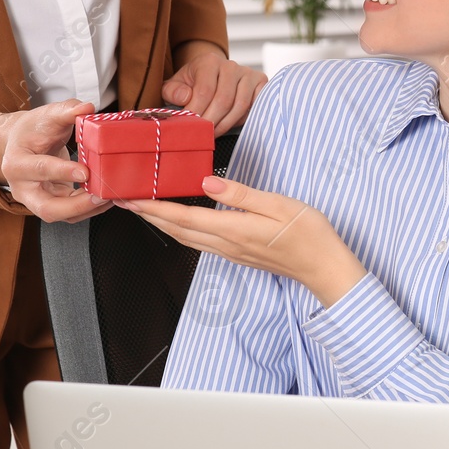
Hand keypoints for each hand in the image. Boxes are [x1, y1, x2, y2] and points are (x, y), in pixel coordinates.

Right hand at [0, 99, 111, 223]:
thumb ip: (66, 111)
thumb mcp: (47, 115)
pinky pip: (70, 214)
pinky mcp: (50, 205)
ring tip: (109, 196)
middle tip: (100, 196)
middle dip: (75, 206)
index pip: (39, 170)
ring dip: (86, 209)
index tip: (85, 172)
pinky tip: (105, 198)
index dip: (62, 172)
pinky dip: (89, 208)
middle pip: (46, 208)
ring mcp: (35, 200)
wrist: (23, 143)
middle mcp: (22, 187)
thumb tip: (87, 107)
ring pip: (60, 215)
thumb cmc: (34, 130)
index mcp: (16, 162)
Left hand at [116, 177, 366, 307]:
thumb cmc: (308, 234)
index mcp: (232, 229)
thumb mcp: (277, 204)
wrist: (324, 267)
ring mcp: (231, 252)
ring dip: (161, 223)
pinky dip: (180, 229)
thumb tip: (206, 181)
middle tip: (124, 200)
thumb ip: (240, 194)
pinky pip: (199, 242)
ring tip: (145, 208)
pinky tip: (179, 221)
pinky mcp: (238, 254)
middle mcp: (226, 244)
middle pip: (176, 230)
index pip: (181, 217)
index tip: (129, 198)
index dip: (152, 207)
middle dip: (148, 215)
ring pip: (185, 238)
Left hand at [162, 40, 266, 135]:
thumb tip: (185, 97)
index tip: (189, 127)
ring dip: (225, 124)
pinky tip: (229, 124)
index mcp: (209, 61)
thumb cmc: (193, 83)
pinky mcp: (261, 83)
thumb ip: (172, 91)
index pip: (204, 91)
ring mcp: (248, 73)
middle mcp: (230, 65)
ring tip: (213, 133)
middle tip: (201, 135)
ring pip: (240, 105)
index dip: (197, 112)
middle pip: (224, 100)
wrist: (213, 76)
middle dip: (211, 122)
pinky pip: (254, 106)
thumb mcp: (175, 85)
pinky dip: (242, 119)